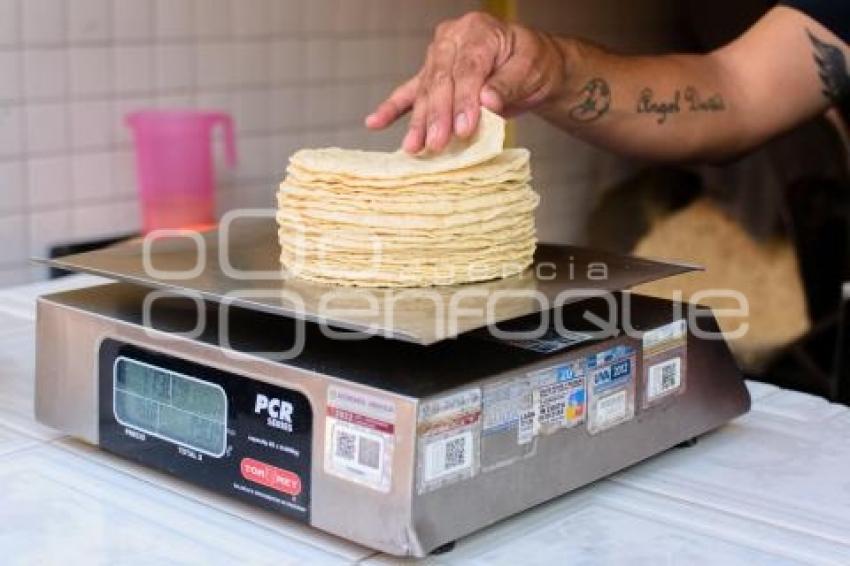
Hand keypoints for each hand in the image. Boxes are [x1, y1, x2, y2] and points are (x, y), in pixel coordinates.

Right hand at [364, 11, 566, 152]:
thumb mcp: (529, 69)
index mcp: (478, 30)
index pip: (467, 68)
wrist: (531, 65)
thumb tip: (486, 101)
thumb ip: (507, 84)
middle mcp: (452, 40)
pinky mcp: (431, 76)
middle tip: (437, 142)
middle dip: (438, 115)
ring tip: (413, 147)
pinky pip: (409, 92)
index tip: (463, 128)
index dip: (464, 100)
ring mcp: (438, 57)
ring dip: (418, 122)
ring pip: (425, 91)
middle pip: (441, 81)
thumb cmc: (532, 64)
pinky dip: (392, 109)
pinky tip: (374, 122)